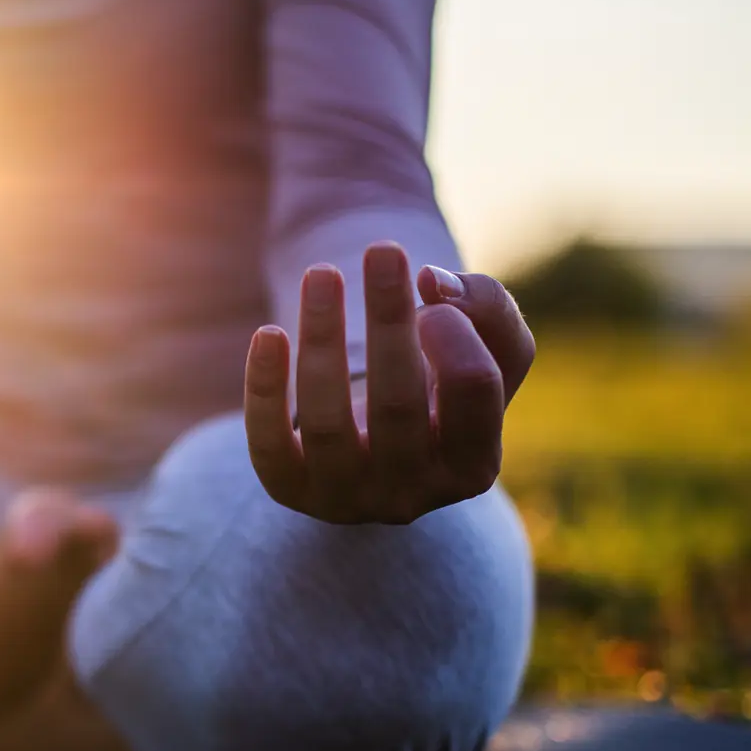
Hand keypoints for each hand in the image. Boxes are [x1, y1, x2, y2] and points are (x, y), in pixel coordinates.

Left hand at [244, 242, 535, 523]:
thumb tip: (431, 281)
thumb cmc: (439, 390)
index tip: (431, 292)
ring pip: (327, 421)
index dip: (455, 332)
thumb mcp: (485, 350)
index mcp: (473, 466)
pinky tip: (269, 333)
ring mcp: (347, 499)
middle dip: (388, 321)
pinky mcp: (290, 490)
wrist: (378, 448)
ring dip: (321, 339)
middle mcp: (412, 495)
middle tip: (382, 250)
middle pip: (398, 403)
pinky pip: (269, 444)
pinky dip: (264, 388)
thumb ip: (486, 307)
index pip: (474, 390)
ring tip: (321, 274)